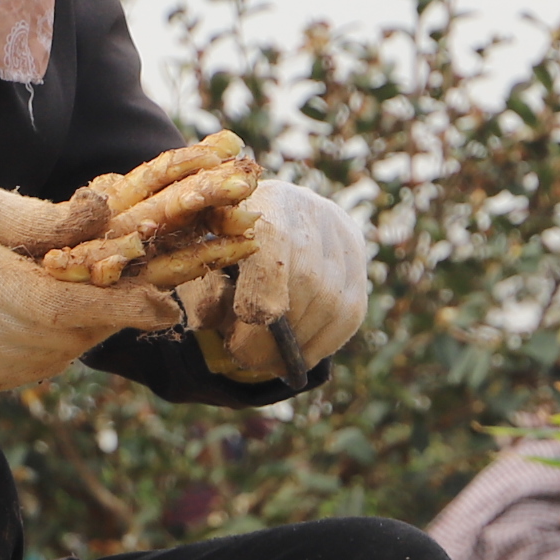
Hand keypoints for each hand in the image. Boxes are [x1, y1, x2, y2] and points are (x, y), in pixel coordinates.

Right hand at [0, 186, 177, 393]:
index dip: (118, 308)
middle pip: (69, 333)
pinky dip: (57, 342)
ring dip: (86, 327)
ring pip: (60, 354)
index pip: (60, 307)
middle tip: (129, 283)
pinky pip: (38, 366)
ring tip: (80, 292)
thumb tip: (104, 212)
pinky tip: (46, 315)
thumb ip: (48, 218)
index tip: (164, 306)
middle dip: (109, 310)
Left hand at [183, 179, 368, 383]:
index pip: (277, 243)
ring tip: (268, 360)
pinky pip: (351, 313)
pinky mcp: (358, 261)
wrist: (259, 217)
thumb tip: (212, 321)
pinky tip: (298, 356)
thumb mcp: (201, 260)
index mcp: (266, 199)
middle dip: (278, 330)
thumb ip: (203, 289)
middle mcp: (313, 210)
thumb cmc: (220, 245)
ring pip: (334, 302)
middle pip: (310, 279)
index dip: (265, 288)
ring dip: (300, 342)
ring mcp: (342, 235)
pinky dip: (324, 343)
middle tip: (247, 356)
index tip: (248, 323)